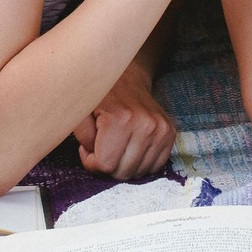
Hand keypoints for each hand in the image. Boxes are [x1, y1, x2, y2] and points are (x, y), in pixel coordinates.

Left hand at [74, 60, 176, 180]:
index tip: (89, 148)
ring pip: (139, 172)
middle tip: (102, 148)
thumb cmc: (100, 97)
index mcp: (120, 118)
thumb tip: (94, 157)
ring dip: (124, 165)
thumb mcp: (81, 111)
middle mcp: (145, 124)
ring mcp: (160, 129)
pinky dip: (140, 164)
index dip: (92, 161)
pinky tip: (131, 149)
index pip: (105, 165)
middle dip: (107, 165)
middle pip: (122, 172)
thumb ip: (82, 136)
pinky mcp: (170, 133)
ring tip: (116, 147)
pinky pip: (154, 166)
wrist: (127, 79)